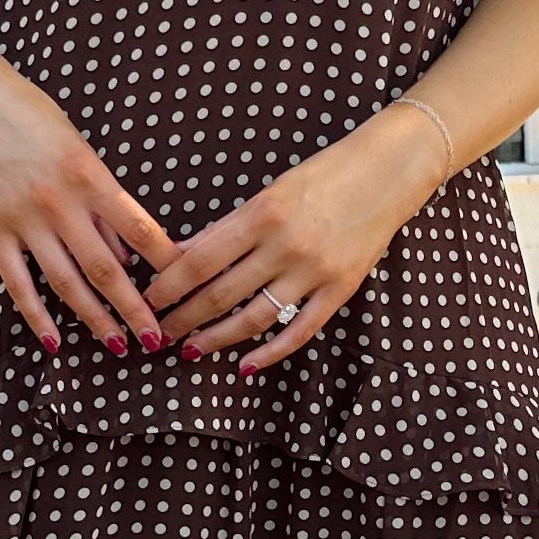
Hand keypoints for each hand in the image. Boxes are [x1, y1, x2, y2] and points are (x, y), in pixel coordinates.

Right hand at [0, 43, 175, 352]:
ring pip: (65, 282)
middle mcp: (58, 202)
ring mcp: (23, 219)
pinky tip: (54, 342)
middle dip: (134, 309)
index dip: (165, 263)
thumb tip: (129, 254)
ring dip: (94, 318)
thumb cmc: (29, 114)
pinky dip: (36, 316)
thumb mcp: (78, 146)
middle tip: (156, 340)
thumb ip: (102, 201)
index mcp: (89, 175)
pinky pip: (18, 283)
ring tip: (117, 345)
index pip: (140, 228)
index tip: (185, 288)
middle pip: (105, 268)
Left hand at [145, 114, 446, 367]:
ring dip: (218, 339)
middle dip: (184, 318)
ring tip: (192, 350)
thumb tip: (181, 253)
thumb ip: (227, 226)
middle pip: (221, 294)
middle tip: (160, 334)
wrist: (389, 173)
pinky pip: (300, 330)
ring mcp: (315, 271)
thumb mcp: (270, 191)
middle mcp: (286, 245)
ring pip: (255, 318)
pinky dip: (270, 352)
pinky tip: (246, 365)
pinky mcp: (340, 290)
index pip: (200, 260)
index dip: (169, 285)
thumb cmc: (325, 176)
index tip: (149, 300)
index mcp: (262, 214)